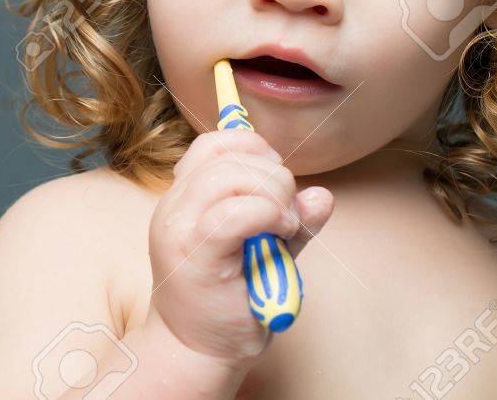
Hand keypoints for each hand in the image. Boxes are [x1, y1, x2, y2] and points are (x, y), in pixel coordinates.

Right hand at [146, 128, 333, 371]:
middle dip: (275, 175)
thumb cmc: (227, 301)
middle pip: (229, 154)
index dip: (253, 148)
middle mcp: (174, 207)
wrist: (197, 353)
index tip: (276, 181)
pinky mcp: (195, 254)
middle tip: (286, 211)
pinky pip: (237, 213)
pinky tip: (279, 232)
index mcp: (183, 198)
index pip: (214, 143)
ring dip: (274, 194)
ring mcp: (180, 229)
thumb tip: (322, 196)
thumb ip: (290, 219)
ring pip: (233, 176)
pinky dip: (269, 214)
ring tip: (283, 225)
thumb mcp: (265, 250)